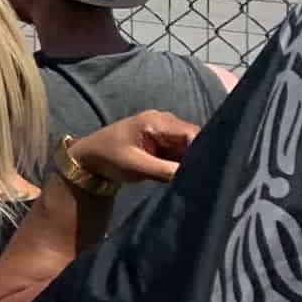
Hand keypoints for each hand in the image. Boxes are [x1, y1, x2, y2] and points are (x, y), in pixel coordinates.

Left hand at [68, 110, 197, 186]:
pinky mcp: (164, 145)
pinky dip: (186, 164)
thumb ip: (166, 171)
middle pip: (195, 139)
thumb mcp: (136, 166)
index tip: (212, 170)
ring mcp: (165, 133)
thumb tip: (195, 177)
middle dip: (201, 157)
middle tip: (207, 178)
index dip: (205, 150)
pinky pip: (182, 153)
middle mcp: (165, 123)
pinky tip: (190, 177)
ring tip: (200, 179)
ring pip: (191, 147)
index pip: (192, 133)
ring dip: (194, 162)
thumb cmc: (108, 158)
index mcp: (156, 121)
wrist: (89, 159)